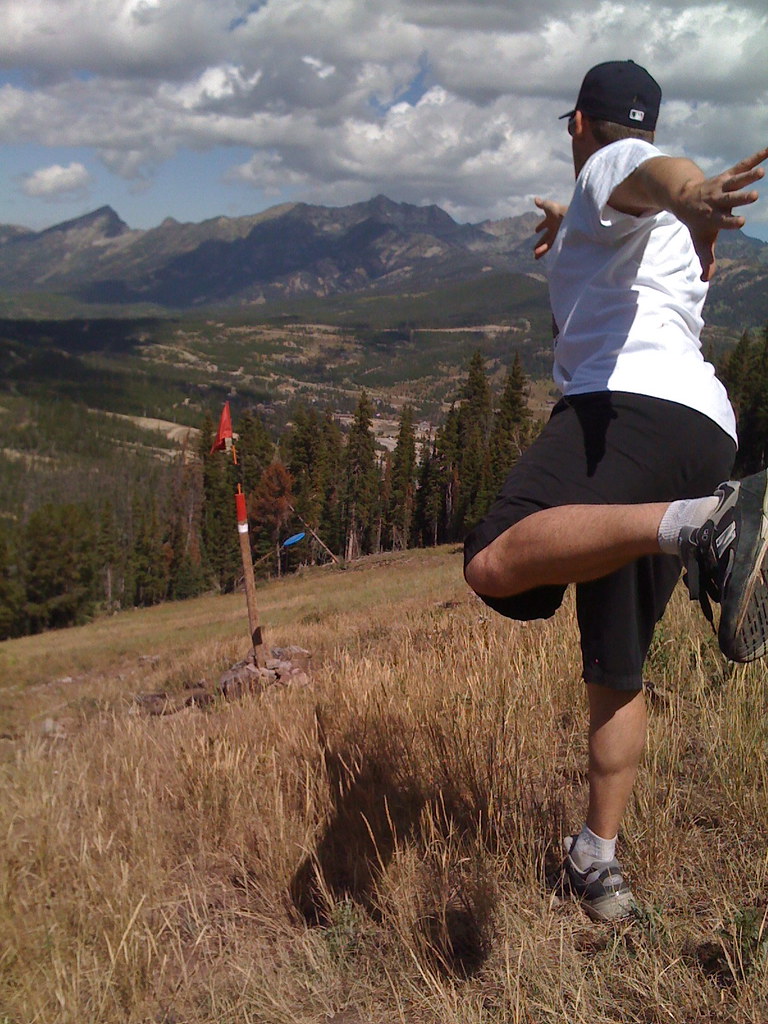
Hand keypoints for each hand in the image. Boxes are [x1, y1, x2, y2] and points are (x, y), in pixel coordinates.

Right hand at [533, 197, 567, 258]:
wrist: (570, 217)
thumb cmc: (559, 210)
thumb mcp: (549, 206)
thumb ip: (542, 204)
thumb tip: (535, 199)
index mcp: (551, 220)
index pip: (545, 224)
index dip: (540, 227)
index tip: (536, 230)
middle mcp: (554, 229)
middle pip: (546, 238)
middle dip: (540, 244)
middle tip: (534, 250)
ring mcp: (557, 235)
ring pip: (548, 244)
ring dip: (541, 250)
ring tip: (535, 257)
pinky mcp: (559, 241)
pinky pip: (550, 247)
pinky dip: (544, 250)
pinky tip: (539, 254)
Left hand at [675, 146, 767, 281]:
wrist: (683, 197)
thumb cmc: (697, 223)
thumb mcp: (700, 241)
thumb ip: (706, 259)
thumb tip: (705, 279)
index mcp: (712, 217)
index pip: (723, 221)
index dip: (730, 221)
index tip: (741, 222)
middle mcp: (717, 201)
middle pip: (730, 199)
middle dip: (741, 198)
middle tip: (754, 196)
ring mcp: (722, 187)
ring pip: (736, 181)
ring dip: (748, 176)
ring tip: (761, 172)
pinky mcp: (728, 175)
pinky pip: (742, 165)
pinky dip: (755, 157)